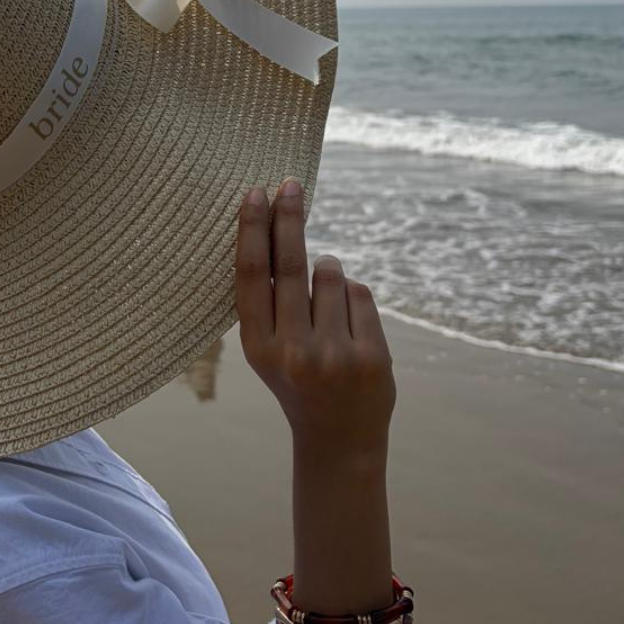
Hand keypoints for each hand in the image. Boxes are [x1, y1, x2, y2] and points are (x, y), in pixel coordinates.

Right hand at [234, 177, 395, 459]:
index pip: (252, 275)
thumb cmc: (298, 379)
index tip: (256, 193)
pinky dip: (353, 297)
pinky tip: (348, 326)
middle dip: (289, 218)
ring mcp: (334, 355)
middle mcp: (293, 351)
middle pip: (290, 264)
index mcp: (258, 347)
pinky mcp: (371, 357)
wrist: (338, 438)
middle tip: (290, 184)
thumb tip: (273, 227)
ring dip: (329, 272)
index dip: (253, 229)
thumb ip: (268, 302)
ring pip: (332, 274)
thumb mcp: (269, 349)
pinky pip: (360, 293)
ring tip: (325, 303)